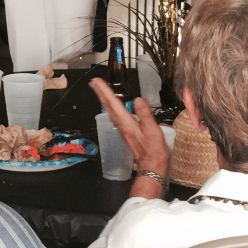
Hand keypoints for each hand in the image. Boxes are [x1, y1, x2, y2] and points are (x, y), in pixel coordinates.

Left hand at [90, 78, 169, 198]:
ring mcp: (123, 129)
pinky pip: (116, 116)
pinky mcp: (126, 132)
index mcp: (127, 123)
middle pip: (109, 106)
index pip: (113, 103)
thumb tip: (137, 100)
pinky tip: (113, 107)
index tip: (97, 82)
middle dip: (101, 93)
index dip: (105, 91)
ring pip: (111, 111)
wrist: (152, 166)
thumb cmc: (154, 150)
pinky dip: (112, 108)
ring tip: (100, 91)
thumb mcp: (153, 130)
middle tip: (94, 82)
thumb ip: (145, 114)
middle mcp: (121, 125)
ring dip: (105, 100)